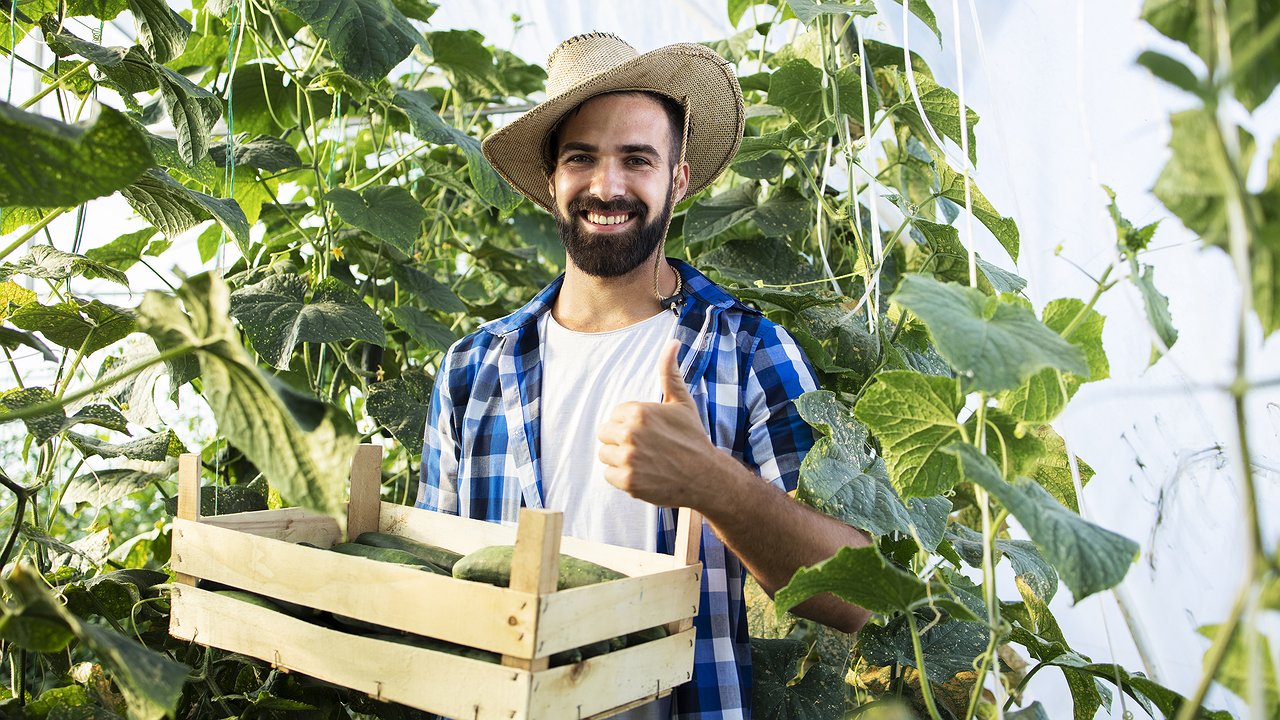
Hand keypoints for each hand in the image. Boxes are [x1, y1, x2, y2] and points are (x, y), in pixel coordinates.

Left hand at [596, 340, 717, 507]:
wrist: (706, 477)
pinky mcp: (628, 482)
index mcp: (639, 412)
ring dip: (620, 459)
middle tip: (646, 448)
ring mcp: (628, 459)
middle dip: (621, 440)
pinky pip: (608, 475)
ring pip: (605, 455)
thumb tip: (672, 343)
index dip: (630, 424)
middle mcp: (630, 434)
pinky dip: (623, 477)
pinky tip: (643, 474)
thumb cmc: (693, 438)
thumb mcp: (682, 402)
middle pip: (604, 434)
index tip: (649, 432)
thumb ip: (670, 373)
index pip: (615, 416)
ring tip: (644, 461)